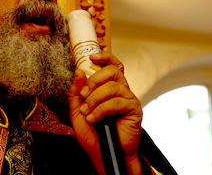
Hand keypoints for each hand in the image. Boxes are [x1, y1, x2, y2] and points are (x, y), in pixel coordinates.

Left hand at [68, 51, 142, 174]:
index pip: (112, 65)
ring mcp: (129, 99)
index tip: (91, 57)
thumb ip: (76, 92)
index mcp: (110, 87)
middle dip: (94, 81)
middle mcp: (122, 90)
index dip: (104, 57)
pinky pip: (116, 102)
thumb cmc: (93, 134)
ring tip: (87, 112)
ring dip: (94, 99)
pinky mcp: (134, 110)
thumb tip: (79, 72)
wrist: (103, 154)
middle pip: (112, 71)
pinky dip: (101, 109)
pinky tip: (94, 119)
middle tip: (84, 95)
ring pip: (112, 86)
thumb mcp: (77, 111)